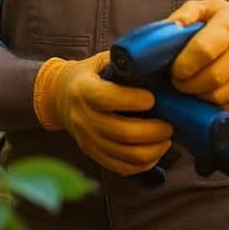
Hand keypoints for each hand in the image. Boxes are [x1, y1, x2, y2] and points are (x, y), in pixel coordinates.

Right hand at [32, 51, 173, 176]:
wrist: (58, 96)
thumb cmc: (88, 75)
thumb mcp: (100, 62)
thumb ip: (124, 65)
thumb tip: (156, 65)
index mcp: (82, 89)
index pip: (106, 98)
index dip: (132, 100)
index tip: (152, 98)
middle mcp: (82, 116)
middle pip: (121, 132)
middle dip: (153, 131)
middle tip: (170, 124)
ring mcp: (86, 138)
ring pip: (124, 154)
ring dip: (152, 150)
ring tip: (166, 139)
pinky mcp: (91, 153)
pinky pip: (119, 167)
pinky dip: (142, 164)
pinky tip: (154, 152)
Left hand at [167, 0, 228, 112]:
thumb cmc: (227, 20)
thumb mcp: (206, 7)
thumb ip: (185, 15)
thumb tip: (167, 30)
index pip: (205, 49)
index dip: (184, 63)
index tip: (174, 67)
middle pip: (212, 77)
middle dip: (187, 83)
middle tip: (177, 79)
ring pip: (219, 96)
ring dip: (197, 95)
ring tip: (189, 85)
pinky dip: (211, 105)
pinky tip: (203, 92)